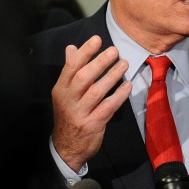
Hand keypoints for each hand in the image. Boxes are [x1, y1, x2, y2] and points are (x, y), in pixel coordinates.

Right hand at [51, 35, 131, 171]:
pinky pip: (108, 107)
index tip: (97, 40)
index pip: (71, 66)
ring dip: (112, 76)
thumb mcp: (64, 93)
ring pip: (97, 91)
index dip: (85, 52)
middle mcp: (68, 100)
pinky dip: (119, 95)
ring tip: (124, 64)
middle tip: (114, 51)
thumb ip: (70, 70)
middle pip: (84, 77)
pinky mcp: (92, 124)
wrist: (66, 148)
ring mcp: (80, 113)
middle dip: (100, 62)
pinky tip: (127, 85)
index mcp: (60, 89)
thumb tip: (71, 48)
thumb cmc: (68, 115)